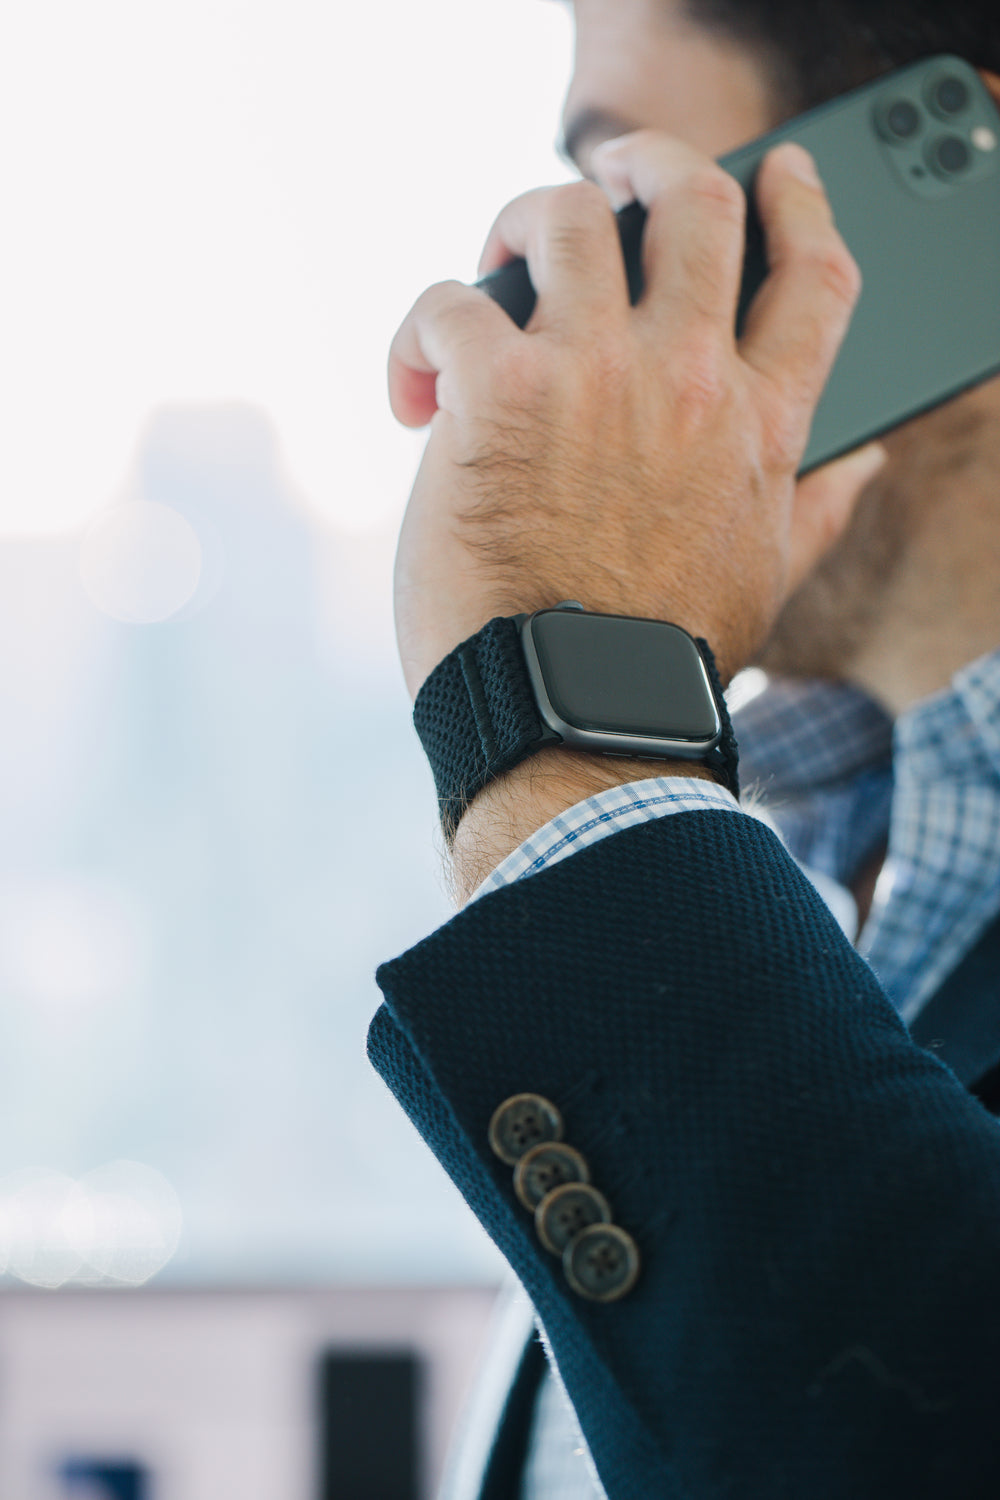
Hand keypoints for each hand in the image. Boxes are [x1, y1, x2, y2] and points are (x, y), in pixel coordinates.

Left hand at [388, 130, 885, 698]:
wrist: (575, 718)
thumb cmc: (659, 656)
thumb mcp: (766, 574)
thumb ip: (817, 503)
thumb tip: (866, 456)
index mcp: (761, 423)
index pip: (815, 274)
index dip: (799, 199)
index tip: (776, 171)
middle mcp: (688, 381)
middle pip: (692, 201)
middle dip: (646, 163)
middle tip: (605, 178)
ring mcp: (595, 378)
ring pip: (566, 217)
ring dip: (521, 224)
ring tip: (493, 270)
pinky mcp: (500, 398)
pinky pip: (452, 303)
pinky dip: (421, 331)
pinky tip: (413, 389)